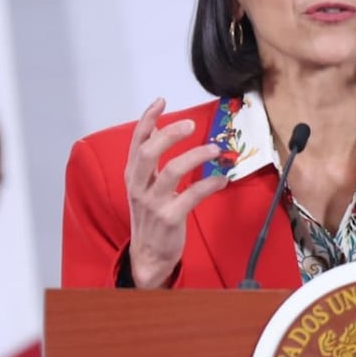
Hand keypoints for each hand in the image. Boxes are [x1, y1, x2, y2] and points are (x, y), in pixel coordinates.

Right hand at [124, 98, 228, 286]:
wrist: (148, 255)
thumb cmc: (149, 216)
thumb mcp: (143, 185)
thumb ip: (149, 159)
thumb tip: (157, 127)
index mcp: (133, 175)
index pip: (136, 142)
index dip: (147, 119)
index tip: (161, 101)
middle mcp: (139, 187)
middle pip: (149, 152)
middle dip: (170, 134)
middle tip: (191, 125)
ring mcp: (153, 204)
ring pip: (171, 171)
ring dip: (196, 156)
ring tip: (215, 150)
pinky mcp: (170, 218)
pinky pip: (192, 196)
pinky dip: (210, 184)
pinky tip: (222, 179)